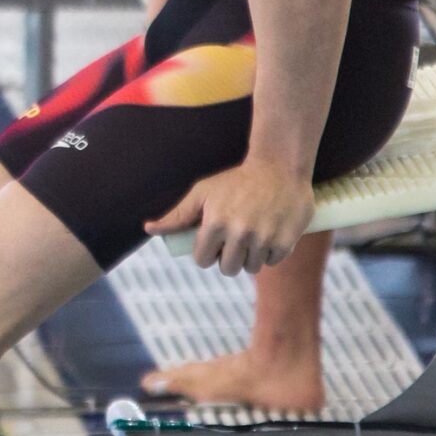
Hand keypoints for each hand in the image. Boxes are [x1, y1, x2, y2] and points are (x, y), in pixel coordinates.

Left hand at [145, 158, 314, 277]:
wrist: (279, 166)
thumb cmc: (236, 181)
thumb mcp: (203, 192)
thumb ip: (177, 215)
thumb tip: (149, 229)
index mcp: (215, 223)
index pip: (203, 260)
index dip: (207, 253)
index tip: (214, 243)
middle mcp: (239, 233)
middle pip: (228, 269)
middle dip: (229, 258)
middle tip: (234, 240)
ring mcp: (264, 239)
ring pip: (251, 268)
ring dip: (250, 257)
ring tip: (253, 235)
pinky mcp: (286, 242)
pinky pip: (273, 262)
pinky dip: (271, 253)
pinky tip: (270, 234)